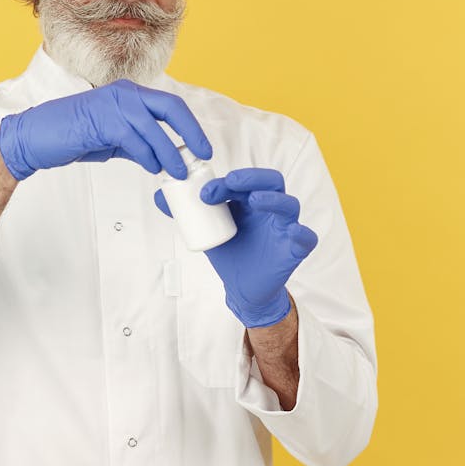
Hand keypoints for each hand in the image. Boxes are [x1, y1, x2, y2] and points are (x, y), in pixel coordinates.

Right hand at [0, 79, 212, 180]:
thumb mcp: (112, 137)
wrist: (38, 136)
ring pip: (153, 128)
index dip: (190, 125)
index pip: (170, 105)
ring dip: (169, 153)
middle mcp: (125, 93)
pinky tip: (153, 168)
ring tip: (177, 172)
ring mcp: (113, 104)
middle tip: (202, 156)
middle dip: (191, 133)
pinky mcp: (101, 120)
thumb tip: (161, 156)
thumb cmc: (73, 134)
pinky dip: (147, 156)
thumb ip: (137, 142)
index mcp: (129, 93)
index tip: (202, 147)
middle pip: (170, 108)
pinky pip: (134, 139)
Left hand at [154, 167, 317, 326]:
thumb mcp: (205, 229)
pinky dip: (301, 233)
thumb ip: (185, 212)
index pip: (245, 180)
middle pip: (272, 181)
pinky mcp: (294, 249)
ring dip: (273, 200)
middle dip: (252, 178)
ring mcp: (285, 226)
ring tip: (254, 201)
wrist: (241, 287)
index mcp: (250, 198)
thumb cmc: (229, 251)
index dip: (226, 181)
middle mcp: (270, 208)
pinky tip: (292, 231)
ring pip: (289, 205)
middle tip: (231, 183)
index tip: (204, 192)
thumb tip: (159, 196)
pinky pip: (306, 238)